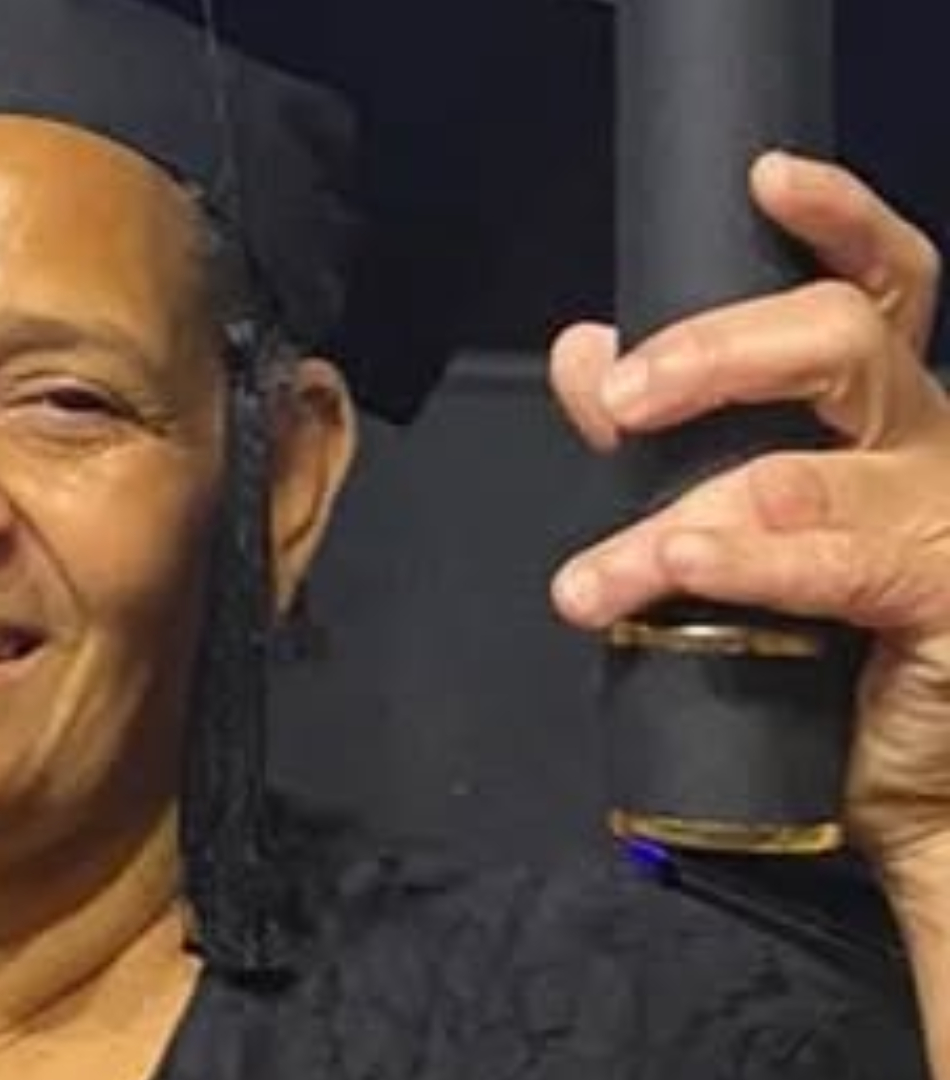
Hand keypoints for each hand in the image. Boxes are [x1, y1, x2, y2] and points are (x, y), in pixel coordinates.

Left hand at [546, 152, 949, 882]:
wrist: (905, 798)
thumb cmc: (821, 655)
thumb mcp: (728, 525)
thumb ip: (660, 437)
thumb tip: (585, 347)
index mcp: (881, 417)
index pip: (880, 288)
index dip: (837, 219)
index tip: (767, 175)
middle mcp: (928, 448)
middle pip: (842, 340)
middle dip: (714, 352)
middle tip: (624, 394)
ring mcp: (946, 517)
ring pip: (798, 469)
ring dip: (669, 518)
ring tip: (591, 579)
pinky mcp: (947, 594)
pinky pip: (832, 558)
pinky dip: (742, 559)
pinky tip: (673, 567)